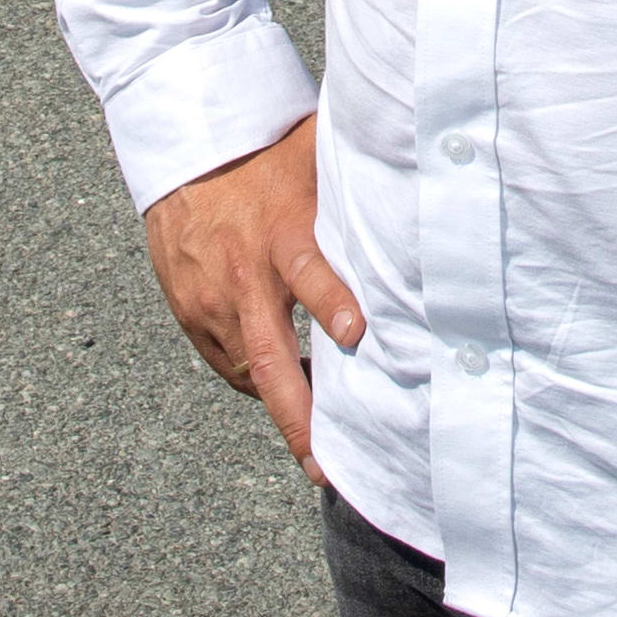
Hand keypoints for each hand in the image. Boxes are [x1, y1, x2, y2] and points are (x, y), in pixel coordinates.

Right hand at [141, 117, 360, 478]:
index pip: (307, 271)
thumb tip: (430, 178)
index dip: (330, 301)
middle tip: (325, 465)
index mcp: (281, 232)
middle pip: (269, 357)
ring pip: (249, 373)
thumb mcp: (315, 158)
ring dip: (284, 407)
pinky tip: (289, 390)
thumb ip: (360, 185)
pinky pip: (228, 364)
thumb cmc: (268, 156)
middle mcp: (243, 274)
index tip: (358, 332)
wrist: (186, 151)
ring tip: (321, 445)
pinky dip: (258, 381)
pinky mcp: (191, 314)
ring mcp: (211, 300)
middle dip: (299, 416)